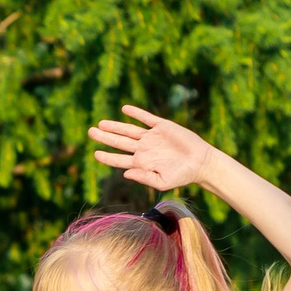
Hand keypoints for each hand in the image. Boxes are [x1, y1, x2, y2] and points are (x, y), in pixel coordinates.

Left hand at [89, 106, 215, 191]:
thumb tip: (125, 173)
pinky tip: (124, 109)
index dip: (107, 157)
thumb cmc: (182, 176)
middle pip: (119, 142)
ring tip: (101, 123)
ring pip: (129, 129)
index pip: (119, 160)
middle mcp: (143, 149)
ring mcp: (151, 137)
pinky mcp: (162, 126)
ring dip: (115, 126)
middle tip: (90, 132)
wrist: (200, 162)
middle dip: (104, 137)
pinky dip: (135, 113)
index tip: (95, 154)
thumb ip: (144, 178)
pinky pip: (146, 118)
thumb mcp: (162, 182)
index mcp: (141, 163)